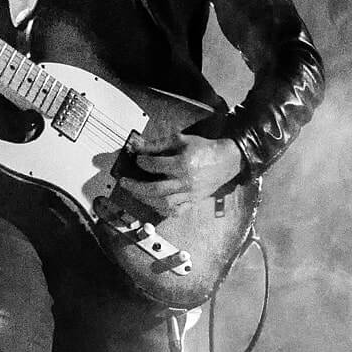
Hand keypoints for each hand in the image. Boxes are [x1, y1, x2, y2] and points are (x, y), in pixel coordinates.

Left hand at [128, 129, 244, 219]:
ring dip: (146, 199)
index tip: (137, 159)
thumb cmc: (205, 149)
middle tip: (125, 182)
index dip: (141, 162)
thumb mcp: (181, 139)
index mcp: (182, 163)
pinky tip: (154, 203)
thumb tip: (139, 146)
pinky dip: (162, 210)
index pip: (154, 165)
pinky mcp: (193, 201)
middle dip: (135, 187)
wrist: (226, 160)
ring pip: (163, 203)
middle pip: (154, 189)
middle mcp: (185, 181)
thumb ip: (158, 144)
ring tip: (137, 193)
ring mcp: (190, 193)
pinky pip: (176, 211)